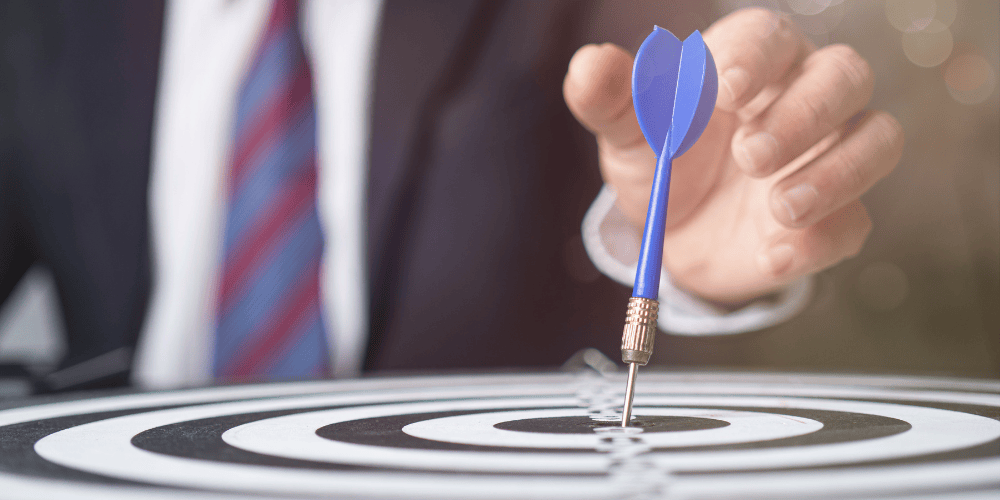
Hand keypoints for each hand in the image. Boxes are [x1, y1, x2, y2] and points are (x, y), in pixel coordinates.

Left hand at [563, 8, 903, 304]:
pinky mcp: (836, 218)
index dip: (756, 57)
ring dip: (835, 172)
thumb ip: (609, 99)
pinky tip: (773, 255)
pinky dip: (819, 241)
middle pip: (844, 76)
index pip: (770, 36)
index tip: (729, 89)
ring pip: (876, 139)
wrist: (676, 236)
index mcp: (751, 63)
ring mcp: (829, 158)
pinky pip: (854, 222)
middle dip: (804, 113)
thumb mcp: (628, 135)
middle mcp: (804, 99)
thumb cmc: (661, 162)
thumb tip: (589, 65)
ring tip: (778, 206)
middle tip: (749, 155)